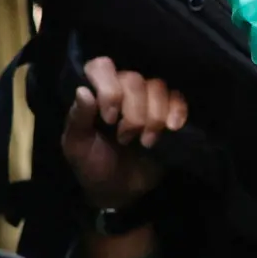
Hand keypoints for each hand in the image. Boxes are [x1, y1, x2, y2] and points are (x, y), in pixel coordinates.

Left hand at [61, 57, 188, 210]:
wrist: (121, 190)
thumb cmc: (93, 166)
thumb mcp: (77, 146)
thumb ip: (78, 118)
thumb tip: (83, 90)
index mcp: (96, 94)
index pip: (102, 67)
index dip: (109, 88)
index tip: (109, 118)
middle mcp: (122, 90)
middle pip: (134, 79)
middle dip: (133, 112)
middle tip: (125, 138)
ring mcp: (148, 100)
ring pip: (158, 87)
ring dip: (153, 117)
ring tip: (146, 142)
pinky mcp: (170, 111)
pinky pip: (179, 98)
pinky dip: (177, 111)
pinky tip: (172, 128)